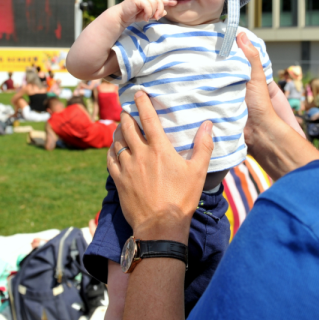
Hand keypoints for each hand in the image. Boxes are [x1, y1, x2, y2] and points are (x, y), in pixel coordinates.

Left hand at [108, 90, 211, 241]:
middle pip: (128, 125)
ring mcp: (127, 166)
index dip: (142, 102)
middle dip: (127, 115)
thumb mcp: (198, 172)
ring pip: (117, 140)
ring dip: (119, 131)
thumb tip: (208, 124)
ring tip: (121, 128)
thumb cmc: (182, 199)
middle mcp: (140, 153)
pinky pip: (110, 158)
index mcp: (159, 148)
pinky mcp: (118, 179)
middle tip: (128, 111)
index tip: (138, 93)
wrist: (161, 226)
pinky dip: (111, 150)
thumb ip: (203, 146)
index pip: (148, 117)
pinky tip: (114, 149)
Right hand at [118, 0, 178, 24]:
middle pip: (159, 1)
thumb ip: (155, 13)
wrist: (122, 16)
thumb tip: (165, 12)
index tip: (175, 3)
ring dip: (152, 13)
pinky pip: (148, 6)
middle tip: (156, 18)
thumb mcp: (147, 15)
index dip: (168, 1)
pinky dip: (148, 13)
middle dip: (159, 11)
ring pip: (154, 3)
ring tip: (147, 18)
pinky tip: (144, 18)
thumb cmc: (134, 15)